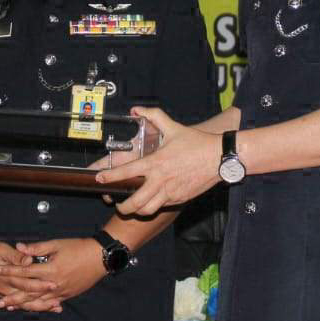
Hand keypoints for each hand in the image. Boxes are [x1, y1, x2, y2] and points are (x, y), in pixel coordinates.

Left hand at [0, 238, 106, 311]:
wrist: (99, 257)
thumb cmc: (77, 247)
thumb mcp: (57, 244)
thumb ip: (37, 248)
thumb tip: (19, 247)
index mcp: (50, 269)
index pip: (24, 272)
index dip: (9, 271)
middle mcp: (54, 284)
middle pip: (29, 292)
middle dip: (13, 297)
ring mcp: (61, 292)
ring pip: (39, 301)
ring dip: (24, 305)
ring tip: (11, 308)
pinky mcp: (68, 295)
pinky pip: (51, 303)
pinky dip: (40, 307)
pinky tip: (32, 309)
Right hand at [0, 238, 57, 307]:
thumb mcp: (2, 250)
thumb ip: (17, 257)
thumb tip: (29, 260)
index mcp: (6, 278)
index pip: (26, 284)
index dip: (41, 285)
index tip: (54, 285)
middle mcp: (5, 288)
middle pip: (27, 299)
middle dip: (44, 302)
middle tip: (59, 304)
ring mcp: (3, 293)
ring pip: (24, 304)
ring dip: (39, 306)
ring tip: (55, 308)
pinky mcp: (3, 293)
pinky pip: (19, 303)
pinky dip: (30, 305)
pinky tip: (41, 307)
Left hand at [95, 107, 222, 215]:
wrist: (219, 158)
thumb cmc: (196, 143)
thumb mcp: (173, 127)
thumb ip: (154, 116)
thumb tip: (137, 109)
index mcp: (155, 163)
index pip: (127, 172)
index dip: (110, 177)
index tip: (99, 179)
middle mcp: (160, 180)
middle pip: (135, 202)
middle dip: (123, 207)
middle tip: (118, 204)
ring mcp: (170, 192)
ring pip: (147, 210)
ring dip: (137, 211)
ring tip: (133, 207)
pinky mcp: (179, 199)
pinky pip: (162, 207)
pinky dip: (153, 207)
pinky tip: (151, 202)